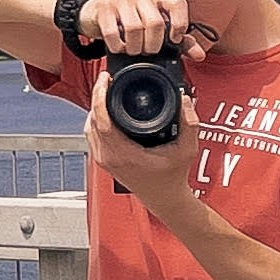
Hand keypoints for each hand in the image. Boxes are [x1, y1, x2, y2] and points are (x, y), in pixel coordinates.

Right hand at [78, 0, 207, 60]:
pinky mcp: (103, 7)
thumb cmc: (132, 20)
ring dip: (134, 48)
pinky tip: (119, 47)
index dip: (180, 25)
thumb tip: (200, 55)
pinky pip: (112, 32)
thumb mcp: (157, 28)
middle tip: (147, 51)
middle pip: (155, 23)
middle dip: (153, 45)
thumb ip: (180, 41)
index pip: (178, 4)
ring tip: (133, 50)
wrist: (97, 12)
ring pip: (134, 29)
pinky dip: (117, 46)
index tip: (173, 40)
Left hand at [85, 71, 200, 207]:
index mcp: (125, 155)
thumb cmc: (172, 177)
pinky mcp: (103, 160)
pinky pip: (92, 134)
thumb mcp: (187, 150)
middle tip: (107, 80)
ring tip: (106, 90)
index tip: (105, 80)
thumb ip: (189, 124)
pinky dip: (95, 119)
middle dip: (97, 96)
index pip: (102, 121)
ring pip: (89, 127)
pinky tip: (104, 108)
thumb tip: (184, 99)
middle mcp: (109, 158)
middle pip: (92, 120)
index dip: (100, 97)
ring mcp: (104, 160)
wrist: (164, 198)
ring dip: (95, 107)